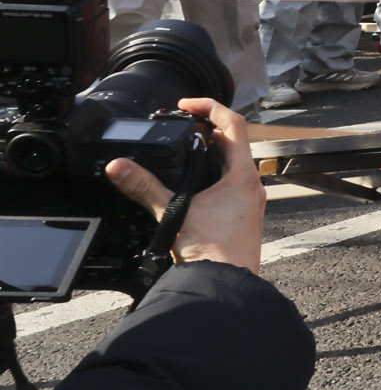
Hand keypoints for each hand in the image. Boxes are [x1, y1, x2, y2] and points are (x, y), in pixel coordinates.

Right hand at [106, 98, 264, 273]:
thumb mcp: (173, 213)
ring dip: (213, 152)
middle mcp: (252, 185)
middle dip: (209, 129)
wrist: (226, 285)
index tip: (187, 104)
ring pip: (235, 164)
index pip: (234, 124)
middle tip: (184, 125)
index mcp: (242, 175)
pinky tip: (196, 186)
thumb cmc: (212, 252)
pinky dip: (216, 174)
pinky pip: (233, 185)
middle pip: (235, 142)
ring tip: (186, 150)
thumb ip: (144, 187)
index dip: (210, 106)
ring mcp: (251, 202)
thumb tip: (119, 166)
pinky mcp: (245, 217)